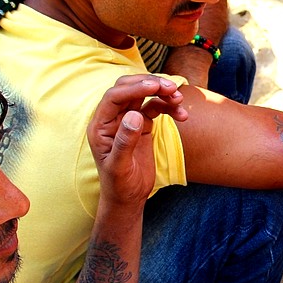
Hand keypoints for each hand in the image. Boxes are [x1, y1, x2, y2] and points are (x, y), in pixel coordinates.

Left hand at [87, 75, 188, 207]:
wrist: (128, 198)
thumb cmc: (118, 185)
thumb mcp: (119, 166)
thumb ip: (124, 141)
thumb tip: (135, 115)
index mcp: (100, 125)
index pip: (115, 96)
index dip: (134, 88)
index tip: (155, 86)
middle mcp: (112, 118)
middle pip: (129, 89)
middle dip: (150, 84)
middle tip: (171, 87)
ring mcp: (128, 120)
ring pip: (144, 96)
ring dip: (162, 93)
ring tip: (179, 99)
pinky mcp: (142, 125)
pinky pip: (155, 108)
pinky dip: (169, 107)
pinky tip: (183, 115)